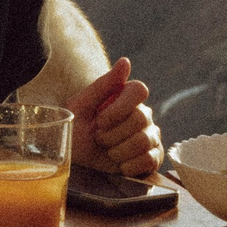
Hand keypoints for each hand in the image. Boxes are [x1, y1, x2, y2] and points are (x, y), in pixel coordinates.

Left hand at [68, 58, 162, 175]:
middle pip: (140, 118)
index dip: (119, 108)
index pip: (139, 90)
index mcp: (127, 97)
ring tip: (108, 152)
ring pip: (144, 141)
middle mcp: (144, 114)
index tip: (100, 121)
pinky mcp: (153, 158)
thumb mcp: (81, 106)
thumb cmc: (75, 129)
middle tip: (98, 139)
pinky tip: (120, 165)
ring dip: (118, 151)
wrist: (74, 160)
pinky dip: (130, 165)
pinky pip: (151, 160)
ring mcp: (151, 136)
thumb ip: (104, 85)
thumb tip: (125, 61)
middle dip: (112, 134)